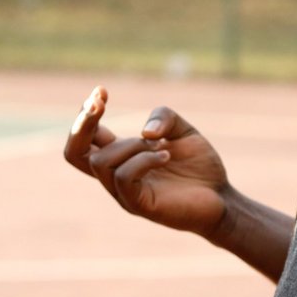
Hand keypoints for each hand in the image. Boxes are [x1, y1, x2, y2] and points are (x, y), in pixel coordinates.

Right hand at [64, 87, 229, 237]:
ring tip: (161, 146)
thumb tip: (145, 132)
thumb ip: (163, 118)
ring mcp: (124, 193)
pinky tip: (166, 155)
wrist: (222, 198)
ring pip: (102, 162)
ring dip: (130, 145)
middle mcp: (115, 175)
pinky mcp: (139, 205)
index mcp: (120, 157)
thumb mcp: (182, 130)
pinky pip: (124, 178)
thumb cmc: (198, 166)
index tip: (102, 91)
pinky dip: (143, 160)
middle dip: (83, 124)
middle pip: (74, 153)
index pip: (84, 138)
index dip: (86, 114)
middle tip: (100, 103)